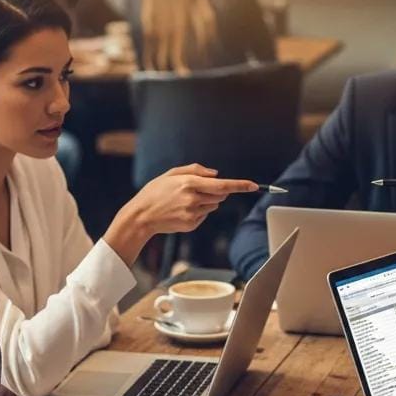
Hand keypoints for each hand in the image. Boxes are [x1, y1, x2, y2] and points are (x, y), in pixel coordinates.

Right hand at [105, 164, 258, 264]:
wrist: (141, 216)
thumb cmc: (155, 192)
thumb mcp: (171, 174)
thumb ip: (195, 170)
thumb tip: (216, 174)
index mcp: (189, 183)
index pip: (222, 184)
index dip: (240, 185)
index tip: (254, 185)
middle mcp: (193, 199)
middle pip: (220, 195)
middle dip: (216, 192)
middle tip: (197, 191)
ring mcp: (193, 213)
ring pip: (213, 206)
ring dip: (205, 202)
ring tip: (184, 202)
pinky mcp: (191, 225)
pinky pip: (204, 216)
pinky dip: (197, 213)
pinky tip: (181, 211)